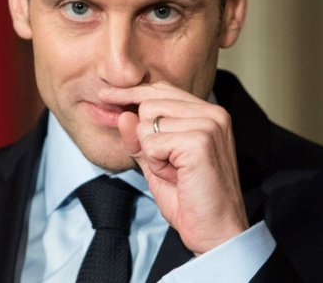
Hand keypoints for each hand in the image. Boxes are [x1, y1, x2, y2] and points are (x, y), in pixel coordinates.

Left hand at [99, 82, 248, 254]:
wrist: (217, 232)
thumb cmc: (192, 201)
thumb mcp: (158, 164)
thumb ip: (140, 138)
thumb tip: (122, 114)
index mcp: (208, 113)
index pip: (161, 89)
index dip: (131, 94)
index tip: (105, 95)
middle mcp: (213, 112)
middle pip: (150, 102)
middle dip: (147, 137)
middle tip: (169, 165)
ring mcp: (208, 124)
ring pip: (148, 122)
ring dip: (153, 153)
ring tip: (175, 172)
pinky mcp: (200, 141)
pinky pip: (152, 142)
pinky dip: (156, 163)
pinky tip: (177, 176)